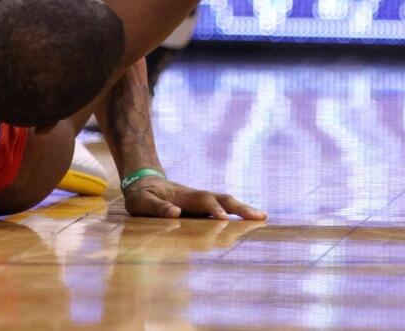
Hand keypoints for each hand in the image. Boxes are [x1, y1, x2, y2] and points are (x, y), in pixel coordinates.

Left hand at [123, 174, 267, 219]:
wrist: (143, 182)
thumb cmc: (141, 194)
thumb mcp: (141, 201)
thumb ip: (156, 208)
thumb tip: (176, 213)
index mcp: (183, 196)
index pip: (203, 201)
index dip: (213, 209)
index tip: (223, 218)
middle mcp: (197, 197)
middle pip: (222, 199)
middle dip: (241, 208)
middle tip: (261, 216)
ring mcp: (201, 203)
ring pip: (226, 204)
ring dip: (243, 211)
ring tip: (262, 218)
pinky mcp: (202, 210)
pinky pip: (222, 211)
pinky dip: (237, 215)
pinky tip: (249, 223)